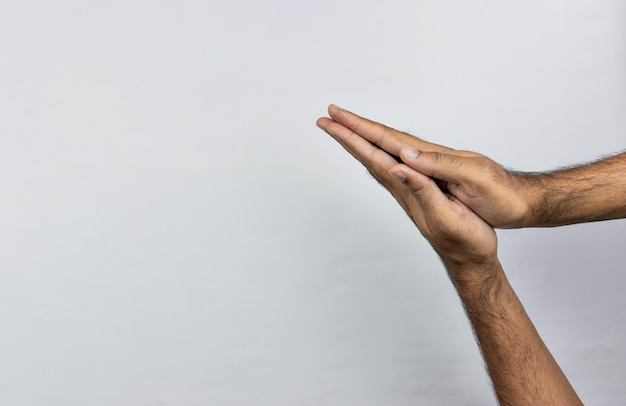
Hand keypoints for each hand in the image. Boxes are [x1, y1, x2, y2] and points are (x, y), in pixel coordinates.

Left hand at [316, 105, 497, 272]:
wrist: (471, 261)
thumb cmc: (464, 241)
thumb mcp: (446, 214)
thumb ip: (422, 190)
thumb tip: (398, 167)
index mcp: (407, 190)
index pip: (373, 158)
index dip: (352, 138)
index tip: (331, 121)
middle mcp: (402, 190)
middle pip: (368, 158)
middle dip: (346, 137)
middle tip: (325, 118)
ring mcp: (408, 193)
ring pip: (377, 162)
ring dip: (359, 145)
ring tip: (343, 130)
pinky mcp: (418, 196)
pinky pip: (391, 169)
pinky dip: (378, 156)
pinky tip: (376, 154)